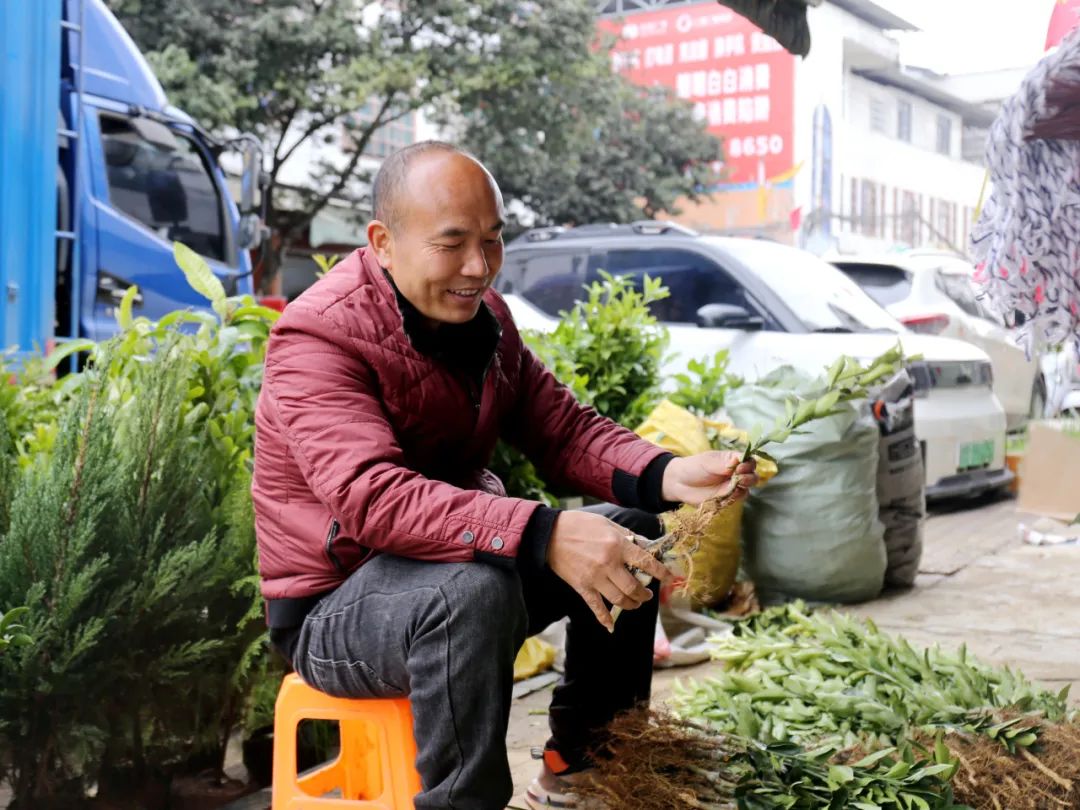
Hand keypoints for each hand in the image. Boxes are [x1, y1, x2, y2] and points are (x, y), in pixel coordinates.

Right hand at [546, 511, 674, 631]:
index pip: (646, 562)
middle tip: (647, 594)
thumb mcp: (608, 524)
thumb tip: (647, 546)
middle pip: (633, 587)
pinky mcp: (582, 587)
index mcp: (617, 545)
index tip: (670, 578)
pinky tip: (611, 626)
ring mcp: (595, 578)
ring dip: (631, 604)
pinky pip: (596, 607)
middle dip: (644, 594)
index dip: (661, 572)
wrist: (550, 534)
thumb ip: (628, 536)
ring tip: (635, 603)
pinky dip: (604, 618)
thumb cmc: (580, 524)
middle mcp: (608, 564)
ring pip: (619, 599)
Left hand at [661, 451, 758, 505]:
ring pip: (747, 488)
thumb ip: (725, 462)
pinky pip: (737, 499)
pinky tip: (730, 494)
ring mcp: (731, 486)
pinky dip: (736, 496)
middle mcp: (735, 473)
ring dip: (745, 487)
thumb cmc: (694, 467)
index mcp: (732, 460)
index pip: (749, 461)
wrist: (679, 483)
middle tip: (740, 477)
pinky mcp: (726, 498)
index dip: (748, 464)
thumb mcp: (708, 461)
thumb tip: (741, 458)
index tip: (741, 467)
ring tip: (736, 485)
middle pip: (752, 475)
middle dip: (750, 477)